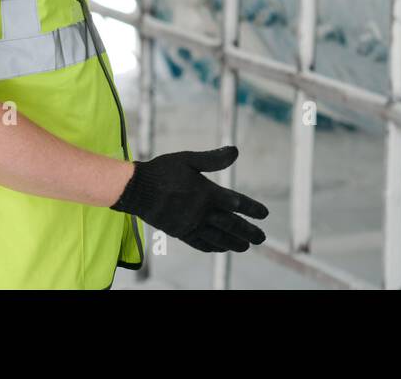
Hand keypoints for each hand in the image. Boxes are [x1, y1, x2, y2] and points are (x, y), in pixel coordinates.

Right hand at [110, 146, 268, 252]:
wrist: (136, 189)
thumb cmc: (162, 171)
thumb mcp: (189, 159)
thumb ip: (214, 159)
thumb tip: (236, 151)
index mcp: (206, 193)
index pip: (235, 203)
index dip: (252, 209)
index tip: (265, 215)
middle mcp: (201, 212)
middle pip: (230, 224)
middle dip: (248, 231)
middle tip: (261, 238)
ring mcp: (190, 224)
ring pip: (217, 237)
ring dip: (233, 242)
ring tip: (245, 247)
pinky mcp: (179, 232)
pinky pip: (200, 243)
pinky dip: (212, 247)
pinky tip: (220, 249)